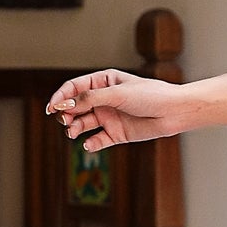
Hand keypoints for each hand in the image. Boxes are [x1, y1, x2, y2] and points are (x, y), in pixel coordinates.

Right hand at [45, 69, 189, 149]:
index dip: (61, 96)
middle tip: (65, 121)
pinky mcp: (116, 133)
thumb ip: (91, 99)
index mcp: (104, 82)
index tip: (53, 107)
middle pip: (75, 107)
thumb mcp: (118, 93)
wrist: (173, 112)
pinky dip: (90, 143)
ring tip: (73, 132)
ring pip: (83, 124)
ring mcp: (109, 117)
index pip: (74, 88)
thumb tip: (66, 105)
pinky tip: (88, 145)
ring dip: (74, 128)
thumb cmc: (150, 95)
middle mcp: (104, 99)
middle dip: (66, 113)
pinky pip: (97, 140)